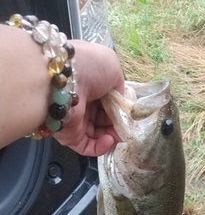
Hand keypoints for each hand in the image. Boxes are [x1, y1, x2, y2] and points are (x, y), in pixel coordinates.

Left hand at [54, 40, 123, 155]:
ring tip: (119, 135)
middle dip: (117, 125)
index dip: (119, 109)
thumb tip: (120, 101)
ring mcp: (75, 121)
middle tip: (126, 127)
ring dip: (112, 137)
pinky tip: (109, 140)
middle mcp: (82, 103)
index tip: (128, 115)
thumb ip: (119, 86)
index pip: (107, 102)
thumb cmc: (90, 66)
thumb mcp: (113, 67)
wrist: (65, 78)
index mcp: (90, 86)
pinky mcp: (69, 136)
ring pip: (97, 135)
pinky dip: (101, 147)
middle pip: (103, 120)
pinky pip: (87, 147)